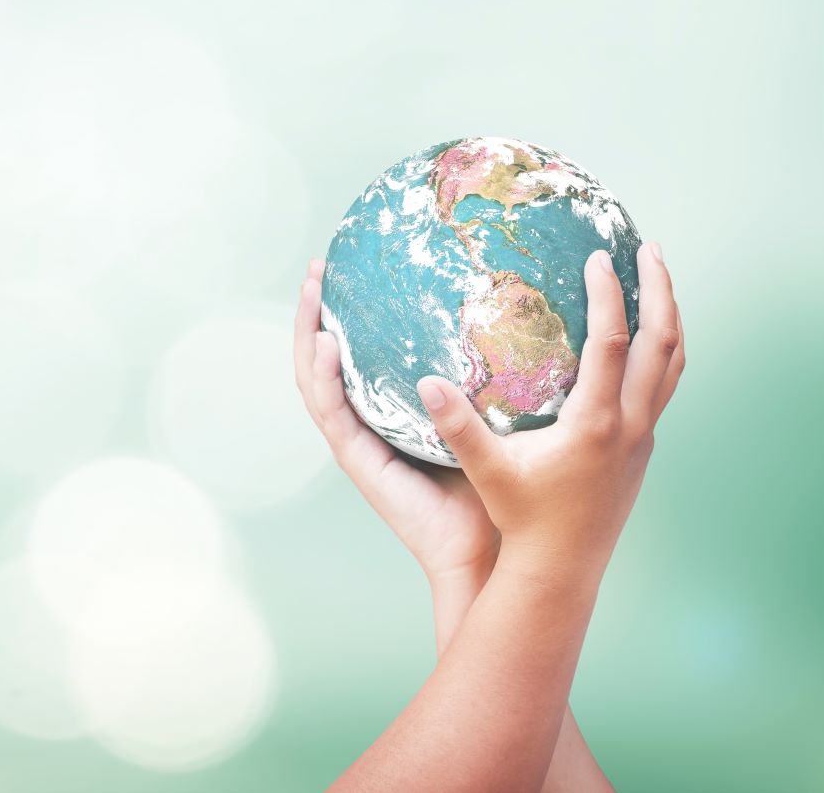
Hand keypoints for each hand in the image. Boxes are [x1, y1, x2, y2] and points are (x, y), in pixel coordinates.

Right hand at [294, 259, 499, 590]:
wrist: (486, 556)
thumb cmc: (501, 496)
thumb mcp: (501, 423)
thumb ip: (494, 380)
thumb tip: (516, 313)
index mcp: (398, 416)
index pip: (363, 357)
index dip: (351, 316)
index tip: (352, 267)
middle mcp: (370, 425)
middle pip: (329, 361)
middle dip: (317, 313)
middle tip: (317, 268)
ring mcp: (358, 443)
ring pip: (318, 380)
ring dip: (307, 332)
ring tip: (309, 290)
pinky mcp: (358, 462)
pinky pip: (333, 412)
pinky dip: (323, 376)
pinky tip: (323, 343)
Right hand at [416, 243, 684, 573]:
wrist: (561, 571)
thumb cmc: (521, 520)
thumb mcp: (486, 470)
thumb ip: (457, 426)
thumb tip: (427, 383)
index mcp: (595, 423)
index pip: (612, 343)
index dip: (609, 295)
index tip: (599, 256)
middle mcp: (630, 425)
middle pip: (663, 342)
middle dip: (660, 290)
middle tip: (647, 247)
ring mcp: (642, 437)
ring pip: (672, 364)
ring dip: (669, 317)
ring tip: (656, 280)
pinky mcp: (641, 448)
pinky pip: (663, 385)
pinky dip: (661, 350)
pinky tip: (641, 340)